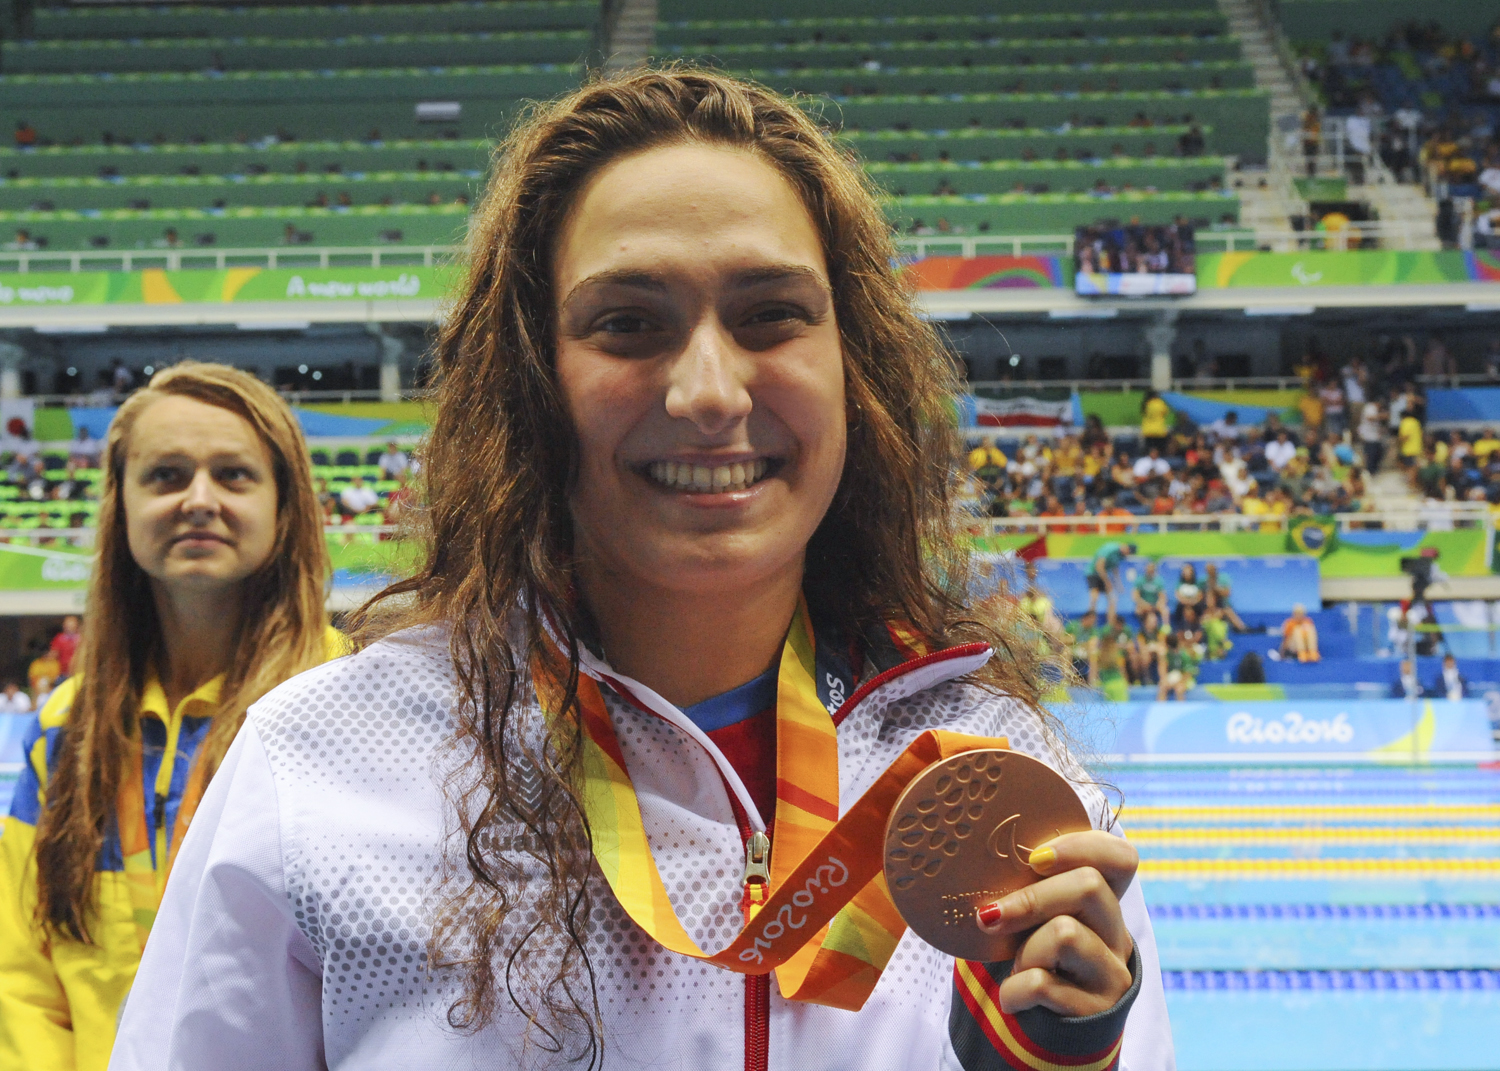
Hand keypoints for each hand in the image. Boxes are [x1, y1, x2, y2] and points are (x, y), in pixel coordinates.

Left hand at [974, 830, 1137, 1017]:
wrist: (1039, 1033)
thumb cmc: (1029, 962)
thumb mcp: (1031, 923)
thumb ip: (1023, 890)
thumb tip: (975, 859)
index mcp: (1102, 904)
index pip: (1120, 857)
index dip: (1080, 847)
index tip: (1034, 858)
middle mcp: (1116, 935)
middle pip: (1090, 886)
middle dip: (1031, 899)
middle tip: (989, 917)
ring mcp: (1112, 973)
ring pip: (1065, 933)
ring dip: (1024, 952)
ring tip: (1018, 969)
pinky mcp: (1097, 1009)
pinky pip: (1043, 983)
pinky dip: (1013, 990)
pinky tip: (1013, 998)